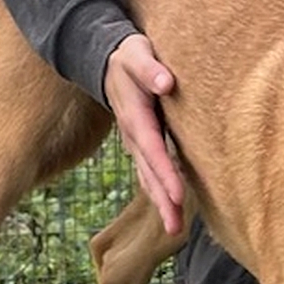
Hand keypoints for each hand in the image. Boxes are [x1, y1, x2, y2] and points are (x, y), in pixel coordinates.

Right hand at [104, 33, 185, 234]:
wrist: (107, 60)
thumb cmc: (128, 56)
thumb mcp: (137, 54)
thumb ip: (150, 68)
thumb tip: (166, 83)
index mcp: (136, 116)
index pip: (152, 149)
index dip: (164, 173)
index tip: (177, 195)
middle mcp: (134, 135)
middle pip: (149, 173)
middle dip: (162, 200)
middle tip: (175, 228)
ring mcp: (135, 143)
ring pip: (148, 177)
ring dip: (160, 203)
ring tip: (174, 229)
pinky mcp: (141, 144)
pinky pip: (149, 172)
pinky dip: (158, 191)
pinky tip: (170, 209)